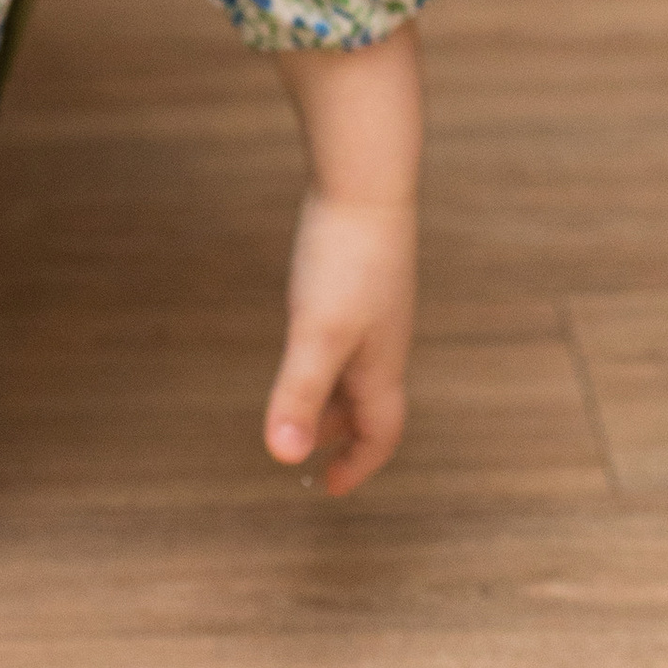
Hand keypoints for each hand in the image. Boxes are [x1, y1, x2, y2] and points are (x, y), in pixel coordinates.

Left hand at [265, 193, 416, 496]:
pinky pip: (350, 333)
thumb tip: (284, 459)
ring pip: (359, 368)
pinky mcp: (359, 276)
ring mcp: (374, 306)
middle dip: (342, 434)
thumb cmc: (347, 259)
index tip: (328, 487)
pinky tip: (309, 336)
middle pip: (369, 404)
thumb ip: (299, 394)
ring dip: (334, 395)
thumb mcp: (316, 334)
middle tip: (310, 452)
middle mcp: (383, 341)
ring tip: (305, 405)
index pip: (380, 432)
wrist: (366, 180)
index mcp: (380, 365)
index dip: (358, 465)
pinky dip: (330, 354)